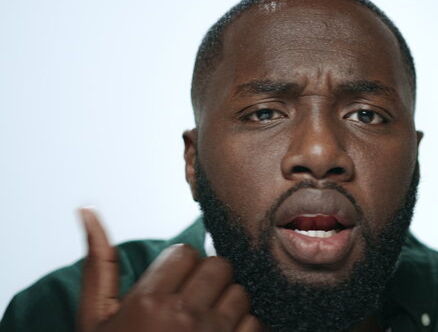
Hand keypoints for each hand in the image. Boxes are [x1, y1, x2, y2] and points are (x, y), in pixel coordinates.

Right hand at [77, 208, 264, 331]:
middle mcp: (184, 318)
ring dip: (228, 304)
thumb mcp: (94, 320)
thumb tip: (88, 210)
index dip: (180, 266)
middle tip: (192, 302)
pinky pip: (258, 324)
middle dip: (208, 280)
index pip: (186, 252)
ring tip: (207, 323)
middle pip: (219, 267)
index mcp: (147, 303)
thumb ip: (98, 265)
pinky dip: (245, 329)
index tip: (172, 285)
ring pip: (242, 293)